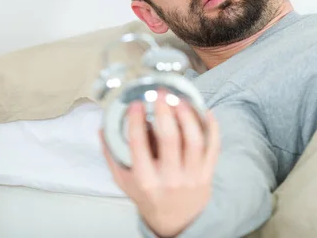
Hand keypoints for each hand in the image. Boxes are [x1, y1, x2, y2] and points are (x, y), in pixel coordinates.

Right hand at [100, 94, 219, 236]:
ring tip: (180, 100)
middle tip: (161, 94)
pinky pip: (213, 147)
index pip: (139, 145)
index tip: (136, 104)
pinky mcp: (207, 174)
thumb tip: (102, 128)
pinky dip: (212, 127)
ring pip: (194, 140)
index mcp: (146, 179)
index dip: (136, 121)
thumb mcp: (125, 182)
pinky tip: (205, 112)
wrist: (176, 221)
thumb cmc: (150, 197)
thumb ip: (113, 156)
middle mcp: (169, 178)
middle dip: (165, 111)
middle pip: (170, 139)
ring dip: (188, 116)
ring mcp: (191, 176)